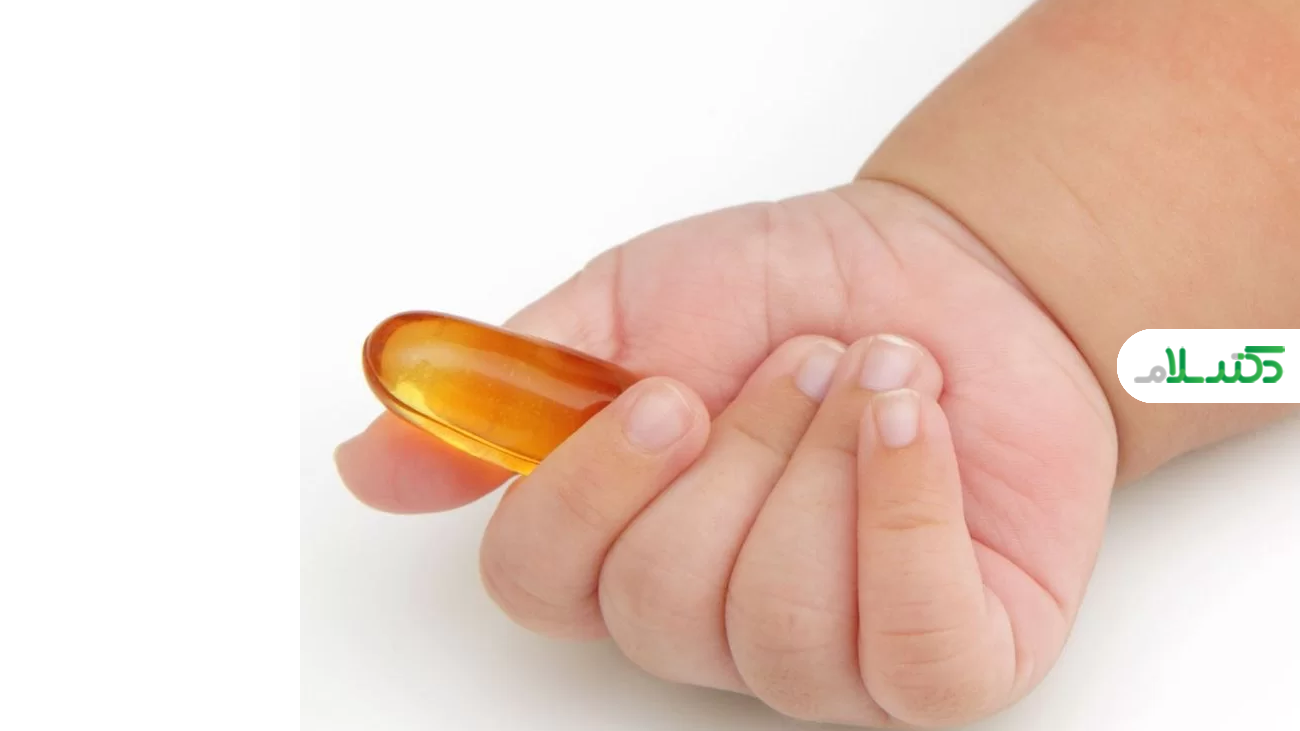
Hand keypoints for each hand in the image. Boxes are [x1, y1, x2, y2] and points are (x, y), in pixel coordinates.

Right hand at [335, 180, 1117, 726]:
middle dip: (742, 454)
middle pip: (660, 604)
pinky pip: (915, 650)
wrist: (953, 272)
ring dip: (826, 464)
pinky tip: (918, 421)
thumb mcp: (635, 308)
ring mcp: (828, 656)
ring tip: (880, 374)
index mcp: (621, 539)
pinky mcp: (947, 662)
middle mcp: (709, 618)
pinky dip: (909, 512)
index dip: (586, 496)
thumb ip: (515, 386)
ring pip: (780, 626)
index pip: (539, 584)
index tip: (660, 395)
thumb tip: (373, 460)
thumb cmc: (790, 292)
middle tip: (801, 360)